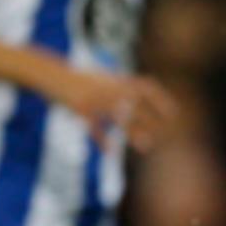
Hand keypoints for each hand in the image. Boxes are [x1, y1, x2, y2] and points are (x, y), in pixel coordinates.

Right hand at [57, 67, 176, 151]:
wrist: (51, 74)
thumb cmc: (79, 78)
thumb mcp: (102, 76)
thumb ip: (120, 82)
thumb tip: (141, 88)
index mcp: (116, 79)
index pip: (146, 86)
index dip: (161, 99)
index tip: (174, 112)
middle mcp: (108, 87)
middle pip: (136, 104)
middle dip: (151, 119)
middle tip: (164, 135)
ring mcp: (95, 98)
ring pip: (118, 117)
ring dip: (133, 132)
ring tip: (146, 146)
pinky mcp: (80, 108)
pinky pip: (94, 126)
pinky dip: (102, 139)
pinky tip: (110, 151)